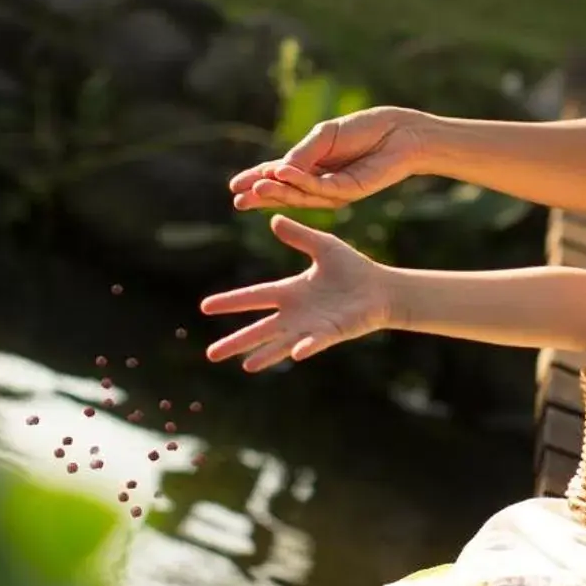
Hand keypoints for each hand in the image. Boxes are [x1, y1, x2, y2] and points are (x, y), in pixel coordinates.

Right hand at [201, 216, 392, 370]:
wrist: (380, 288)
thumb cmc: (353, 268)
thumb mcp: (323, 246)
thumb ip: (299, 235)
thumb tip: (273, 219)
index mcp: (290, 292)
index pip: (253, 297)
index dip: (230, 301)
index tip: (204, 307)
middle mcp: (295, 314)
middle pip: (259, 329)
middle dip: (236, 341)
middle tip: (210, 354)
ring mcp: (311, 327)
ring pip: (281, 343)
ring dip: (264, 354)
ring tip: (244, 365)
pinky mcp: (330, 334)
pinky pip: (314, 342)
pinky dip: (304, 348)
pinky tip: (295, 353)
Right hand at [230, 107, 430, 211]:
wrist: (398, 132)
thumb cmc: (363, 129)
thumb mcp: (325, 135)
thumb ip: (303, 152)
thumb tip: (278, 169)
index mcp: (311, 165)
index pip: (278, 175)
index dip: (257, 180)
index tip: (234, 186)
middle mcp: (319, 182)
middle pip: (286, 192)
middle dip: (261, 196)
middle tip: (237, 200)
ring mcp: (334, 191)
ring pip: (300, 195)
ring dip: (277, 192)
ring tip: (256, 188)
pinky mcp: (349, 192)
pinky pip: (320, 189)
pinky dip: (300, 182)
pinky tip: (283, 174)